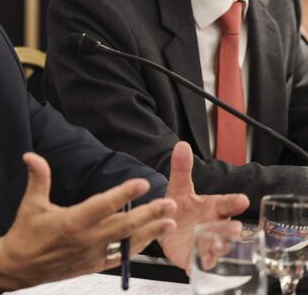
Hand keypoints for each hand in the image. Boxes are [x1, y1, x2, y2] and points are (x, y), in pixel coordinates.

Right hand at [0, 152, 177, 290]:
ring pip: (127, 243)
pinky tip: (148, 239)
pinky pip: (121, 256)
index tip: (141, 183)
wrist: (19, 266)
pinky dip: (136, 247)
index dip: (124, 194)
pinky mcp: (94, 266)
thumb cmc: (25, 234)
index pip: (104, 205)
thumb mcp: (30, 203)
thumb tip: (31, 155)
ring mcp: (93, 255)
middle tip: (168, 203)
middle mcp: (87, 239)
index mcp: (72, 222)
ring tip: (169, 222)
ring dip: (150, 232)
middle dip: (150, 214)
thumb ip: (38, 177)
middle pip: (124, 225)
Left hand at [158, 141, 249, 271]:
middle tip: (234, 227)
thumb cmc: (180, 207)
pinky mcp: (195, 259)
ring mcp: (206, 244)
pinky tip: (195, 264)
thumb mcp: (178, 188)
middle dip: (230, 228)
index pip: (227, 203)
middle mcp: (215, 226)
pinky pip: (200, 264)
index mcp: (214, 207)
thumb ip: (181, 169)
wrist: (166, 228)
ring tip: (215, 245)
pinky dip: (198, 264)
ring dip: (218, 247)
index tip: (242, 199)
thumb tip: (181, 145)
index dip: (235, 202)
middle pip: (227, 229)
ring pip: (217, 248)